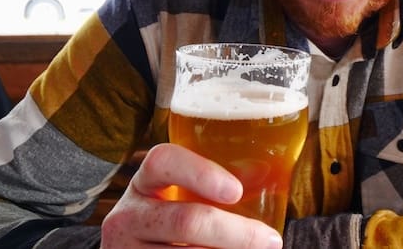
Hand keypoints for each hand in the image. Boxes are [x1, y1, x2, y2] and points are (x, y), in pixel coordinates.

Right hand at [101, 143, 283, 247]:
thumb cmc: (172, 219)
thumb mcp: (179, 197)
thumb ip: (213, 187)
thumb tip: (273, 177)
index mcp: (144, 182)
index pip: (164, 161)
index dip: (200, 173)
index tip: (236, 190)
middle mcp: (128, 216)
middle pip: (186, 221)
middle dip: (237, 233)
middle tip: (271, 240)